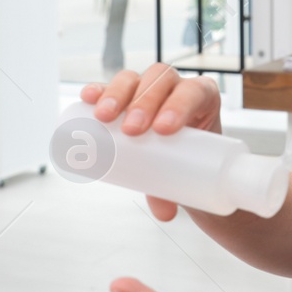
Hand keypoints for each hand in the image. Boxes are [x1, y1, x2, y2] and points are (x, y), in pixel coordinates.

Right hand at [80, 64, 221, 220]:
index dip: (180, 103)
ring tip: (104, 117)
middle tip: (132, 130)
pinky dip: (100, 90)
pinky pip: (111, 86)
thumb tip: (164, 213)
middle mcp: (176, 87)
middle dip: (145, 101)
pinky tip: (88, 97)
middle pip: (160, 80)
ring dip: (118, 94)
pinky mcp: (126, 95)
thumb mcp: (190, 172)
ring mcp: (148, 88)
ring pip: (134, 79)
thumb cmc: (192, 162)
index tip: (164, 130)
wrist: (185, 161)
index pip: (194, 91)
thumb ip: (176, 189)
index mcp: (203, 98)